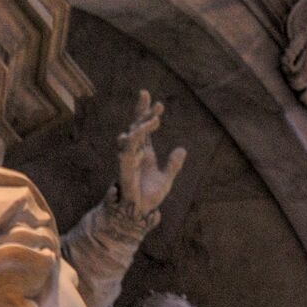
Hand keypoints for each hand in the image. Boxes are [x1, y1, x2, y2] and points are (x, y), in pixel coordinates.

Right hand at [115, 89, 186, 215]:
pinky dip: (133, 142)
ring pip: (131, 136)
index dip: (149, 114)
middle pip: (136, 126)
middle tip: (145, 94)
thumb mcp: (166, 178)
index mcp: (144, 152)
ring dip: (141, 125)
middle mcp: (135, 152)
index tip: (159, 103)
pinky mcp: (125, 168)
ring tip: (155, 118)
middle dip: (141, 111)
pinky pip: (127, 151)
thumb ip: (173, 164)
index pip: (145, 129)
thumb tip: (182, 149)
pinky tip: (140, 133)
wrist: (141, 212)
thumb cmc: (150, 196)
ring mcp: (128, 159)